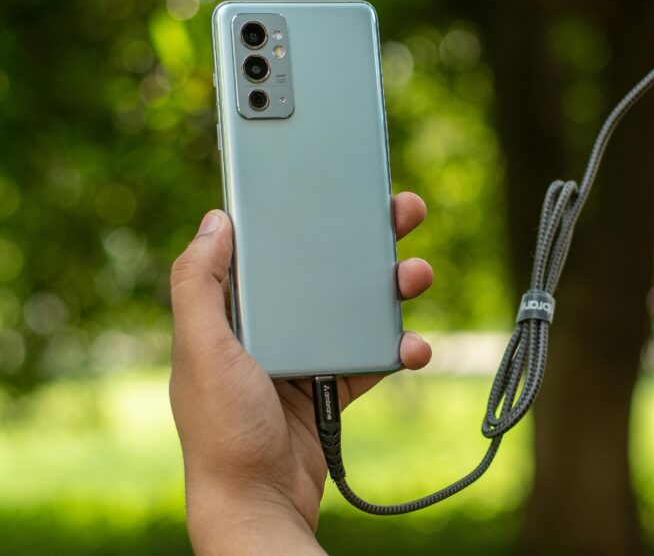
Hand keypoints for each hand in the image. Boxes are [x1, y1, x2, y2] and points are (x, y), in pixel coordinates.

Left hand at [169, 193, 433, 554]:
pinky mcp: (331, 388)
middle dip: (366, 240)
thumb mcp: (201, 352)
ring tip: (418, 275)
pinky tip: (414, 347)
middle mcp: (270, 329)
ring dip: (391, 289)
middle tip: (403, 212)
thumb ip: (199, 286)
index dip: (304, 215)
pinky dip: (397, 349)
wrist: (259, 504)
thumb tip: (214, 220)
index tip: (337, 186)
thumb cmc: (222, 431)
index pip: (274, 250)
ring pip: (355, 309)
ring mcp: (303, 359)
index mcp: (235, 313)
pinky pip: (371, 357)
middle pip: (323, 271)